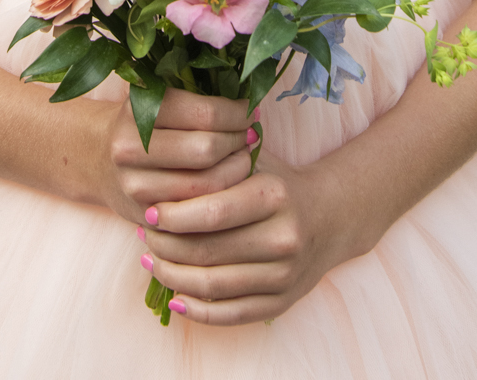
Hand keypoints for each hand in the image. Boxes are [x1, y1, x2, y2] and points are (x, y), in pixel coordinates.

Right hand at [93, 89, 255, 223]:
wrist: (96, 158)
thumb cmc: (143, 121)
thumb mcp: (160, 97)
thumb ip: (198, 93)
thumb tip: (252, 94)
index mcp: (139, 108)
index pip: (206, 112)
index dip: (238, 112)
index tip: (251, 110)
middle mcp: (130, 147)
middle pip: (207, 150)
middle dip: (239, 141)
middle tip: (251, 135)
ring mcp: (135, 185)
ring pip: (206, 185)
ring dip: (236, 170)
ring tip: (245, 157)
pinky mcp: (145, 215)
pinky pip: (197, 212)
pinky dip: (221, 197)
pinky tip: (229, 182)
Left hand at [138, 149, 343, 325]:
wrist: (331, 217)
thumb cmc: (280, 184)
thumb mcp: (255, 162)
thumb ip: (217, 162)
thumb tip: (163, 169)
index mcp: (274, 197)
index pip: (212, 212)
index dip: (173, 216)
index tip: (150, 211)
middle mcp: (282, 237)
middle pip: (207, 251)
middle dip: (166, 246)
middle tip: (145, 236)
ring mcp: (284, 275)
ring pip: (213, 286)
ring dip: (173, 276)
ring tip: (152, 260)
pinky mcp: (281, 302)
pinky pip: (230, 314)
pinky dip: (196, 310)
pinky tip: (175, 296)